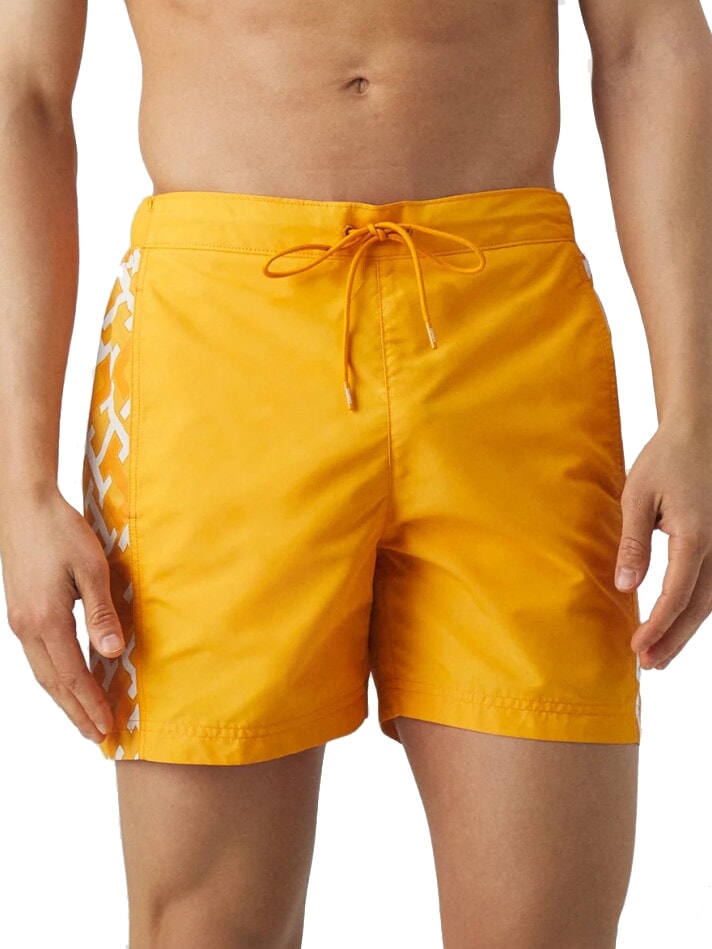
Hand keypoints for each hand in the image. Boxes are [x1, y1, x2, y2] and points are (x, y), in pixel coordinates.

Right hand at [1, 489, 124, 741]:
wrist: (25, 505)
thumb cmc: (61, 531)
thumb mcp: (91, 569)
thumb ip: (102, 613)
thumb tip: (113, 654)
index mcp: (46, 620)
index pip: (72, 675)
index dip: (90, 703)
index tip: (107, 727)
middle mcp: (27, 627)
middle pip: (53, 682)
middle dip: (76, 711)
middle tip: (96, 736)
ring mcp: (19, 620)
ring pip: (42, 672)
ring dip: (64, 697)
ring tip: (83, 717)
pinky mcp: (20, 611)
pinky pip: (38, 655)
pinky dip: (54, 676)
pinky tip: (67, 679)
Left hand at [614, 421, 711, 670]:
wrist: (701, 433)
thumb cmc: (666, 459)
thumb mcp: (638, 496)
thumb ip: (633, 543)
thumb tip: (625, 587)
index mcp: (696, 536)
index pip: (677, 594)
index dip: (658, 625)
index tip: (637, 648)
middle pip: (700, 607)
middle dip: (674, 639)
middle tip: (649, 665)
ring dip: (686, 629)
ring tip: (661, 655)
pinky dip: (697, 609)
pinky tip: (679, 624)